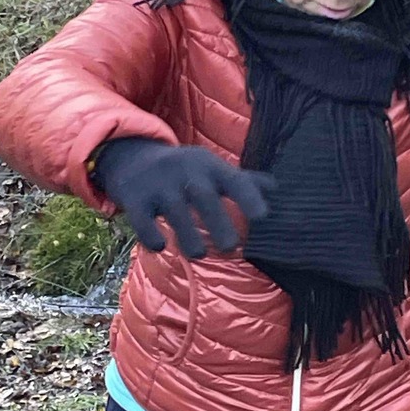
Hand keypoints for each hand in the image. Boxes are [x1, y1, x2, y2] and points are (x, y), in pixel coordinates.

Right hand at [92, 137, 274, 259]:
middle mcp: (185, 173)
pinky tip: (159, 246)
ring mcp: (159, 185)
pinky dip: (150, 234)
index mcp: (210, 167)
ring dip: (187, 235)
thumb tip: (277, 187)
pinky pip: (141, 219)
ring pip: (174, 211)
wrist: (132, 156)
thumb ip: (243, 181)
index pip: (234, 180)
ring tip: (198, 254)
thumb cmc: (184, 170)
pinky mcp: (134, 198)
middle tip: (231, 247)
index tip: (262, 217)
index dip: (249, 196)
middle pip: (203, 196)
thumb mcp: (212, 168)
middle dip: (217, 222)